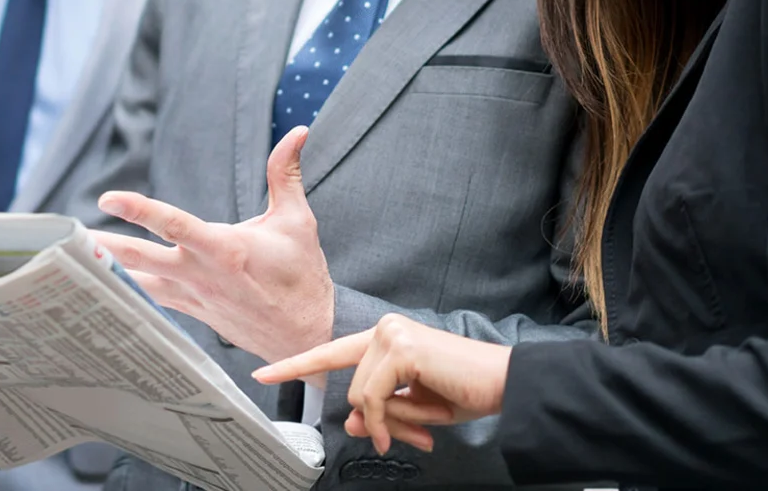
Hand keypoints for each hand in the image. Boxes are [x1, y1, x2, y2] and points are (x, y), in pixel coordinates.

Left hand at [93, 126, 333, 363]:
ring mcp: (191, 296)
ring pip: (138, 281)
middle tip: (66, 237)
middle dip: (103, 246)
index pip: (174, 225)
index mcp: (224, 249)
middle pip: (140, 259)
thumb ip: (286, 174)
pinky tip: (99, 280)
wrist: (306, 336)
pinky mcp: (190, 310)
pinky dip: (125, 288)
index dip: (139, 209)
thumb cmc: (302, 277)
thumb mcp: (297, 221)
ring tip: (69, 257)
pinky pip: (149, 298)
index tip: (108, 198)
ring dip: (105, 268)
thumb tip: (298, 132)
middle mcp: (200, 274)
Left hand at [254, 314, 509, 454]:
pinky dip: (387, 420)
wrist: (505, 385)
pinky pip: (372, 397)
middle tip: (408, 439)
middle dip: (376, 421)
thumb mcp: (413, 410)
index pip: (331, 352)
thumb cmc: (464, 392)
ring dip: (389, 421)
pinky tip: (418, 428)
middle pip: (351, 388)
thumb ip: (378, 412)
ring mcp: (390, 335)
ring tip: (425, 427)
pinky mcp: (400, 348)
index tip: (261, 374)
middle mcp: (383, 329)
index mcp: (384, 338)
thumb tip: (349, 423)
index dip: (294, 366)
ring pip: (360, 395)